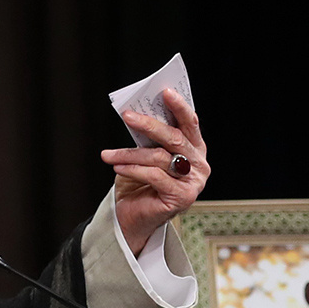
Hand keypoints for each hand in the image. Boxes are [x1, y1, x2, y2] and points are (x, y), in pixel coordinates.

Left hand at [105, 87, 208, 252]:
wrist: (136, 215)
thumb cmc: (142, 182)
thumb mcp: (147, 153)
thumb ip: (150, 137)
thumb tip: (137, 112)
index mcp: (195, 149)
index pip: (190, 123)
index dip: (179, 107)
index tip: (164, 92)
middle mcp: (199, 165)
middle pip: (174, 138)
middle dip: (149, 125)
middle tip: (128, 116)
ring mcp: (193, 183)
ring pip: (160, 158)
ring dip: (130, 154)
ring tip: (109, 154)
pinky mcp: (182, 198)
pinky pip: (154, 176)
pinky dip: (133, 170)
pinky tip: (117, 167)